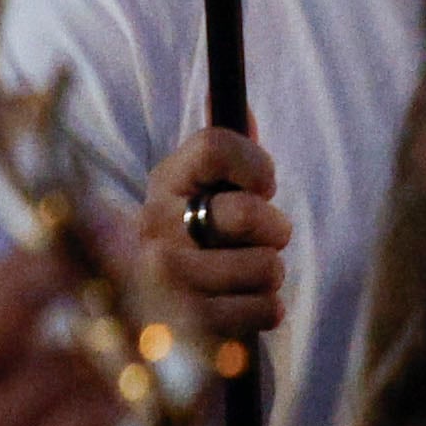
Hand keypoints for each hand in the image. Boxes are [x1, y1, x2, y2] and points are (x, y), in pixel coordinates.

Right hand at [144, 126, 288, 338]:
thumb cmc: (199, 242)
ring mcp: (167, 280)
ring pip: (266, 266)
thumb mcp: (202, 192)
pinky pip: (266, 309)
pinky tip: (238, 307)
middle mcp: (153, 226)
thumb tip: (233, 100)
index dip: (256, 163)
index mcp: (162, 182)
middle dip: (272, 230)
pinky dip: (264, 310)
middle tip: (254, 241)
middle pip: (247, 212)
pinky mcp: (189, 326)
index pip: (215, 145)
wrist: (159, 316)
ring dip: (268, 276)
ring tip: (242, 278)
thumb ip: (224, 150)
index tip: (261, 184)